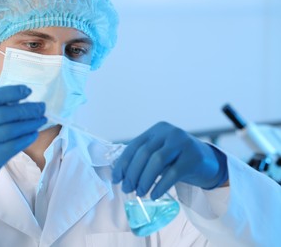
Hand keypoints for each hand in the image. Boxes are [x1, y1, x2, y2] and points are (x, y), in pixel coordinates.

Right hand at [0, 85, 46, 203]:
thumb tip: (18, 100)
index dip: (11, 92)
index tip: (28, 91)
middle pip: (4, 113)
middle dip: (27, 109)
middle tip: (41, 108)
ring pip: (11, 130)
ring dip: (30, 123)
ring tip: (41, 120)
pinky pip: (13, 146)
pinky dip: (26, 138)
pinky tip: (33, 134)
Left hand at [112, 122, 227, 199]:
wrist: (208, 162)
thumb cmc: (177, 159)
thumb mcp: (159, 153)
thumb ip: (143, 159)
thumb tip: (120, 176)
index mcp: (157, 130)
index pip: (134, 146)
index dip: (123, 163)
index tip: (116, 179)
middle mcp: (169, 132)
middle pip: (144, 153)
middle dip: (132, 173)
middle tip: (127, 189)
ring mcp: (182, 142)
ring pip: (157, 161)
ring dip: (144, 179)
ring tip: (139, 193)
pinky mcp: (193, 157)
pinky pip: (173, 173)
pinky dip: (160, 185)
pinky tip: (153, 195)